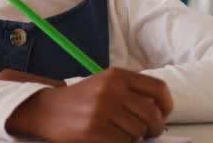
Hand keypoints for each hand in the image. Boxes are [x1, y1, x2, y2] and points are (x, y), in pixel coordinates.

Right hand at [6, 67, 172, 142]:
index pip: (158, 89)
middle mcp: (111, 89)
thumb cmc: (80, 100)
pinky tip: (107, 138)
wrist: (46, 109)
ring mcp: (102, 109)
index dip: (166, 106)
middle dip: (153, 129)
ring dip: (133, 138)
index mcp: (117, 75)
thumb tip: (160, 114)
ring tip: (118, 133)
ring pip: (138, 132)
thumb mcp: (105, 84)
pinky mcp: (93, 130)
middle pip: (152, 115)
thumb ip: (130, 92)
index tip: (162, 116)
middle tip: (145, 133)